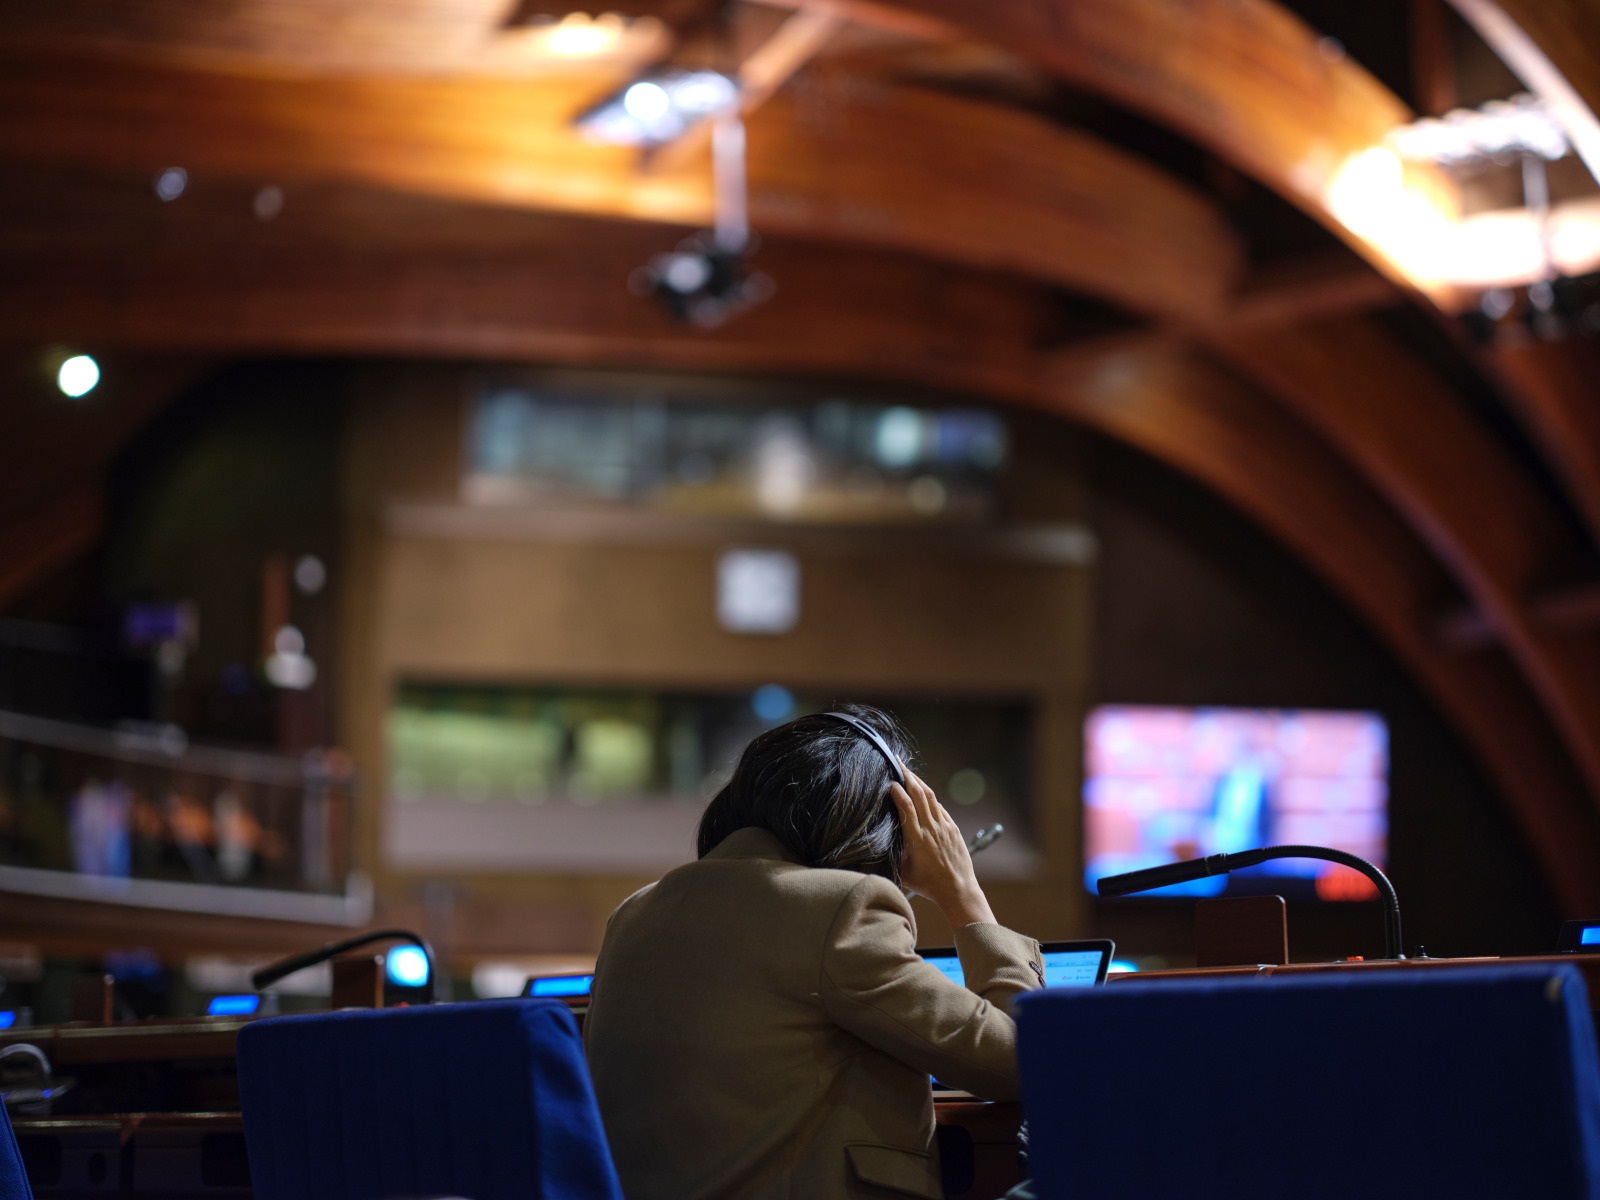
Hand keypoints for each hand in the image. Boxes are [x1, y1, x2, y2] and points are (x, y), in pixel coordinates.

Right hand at [889, 769, 996, 928]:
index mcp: (917, 839)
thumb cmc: (927, 885)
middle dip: (908, 776)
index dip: (898, 792)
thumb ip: (893, 854)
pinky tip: (923, 793)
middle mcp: (932, 829)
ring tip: (909, 772)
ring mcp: (945, 827)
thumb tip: (879, 842)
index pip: (907, 807)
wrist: (957, 889)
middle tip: (898, 763)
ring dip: (919, 782)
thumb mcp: (904, 872)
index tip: (889, 782)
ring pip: (931, 797)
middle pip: (920, 795)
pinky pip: (940, 808)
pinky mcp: (954, 829)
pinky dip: (930, 797)